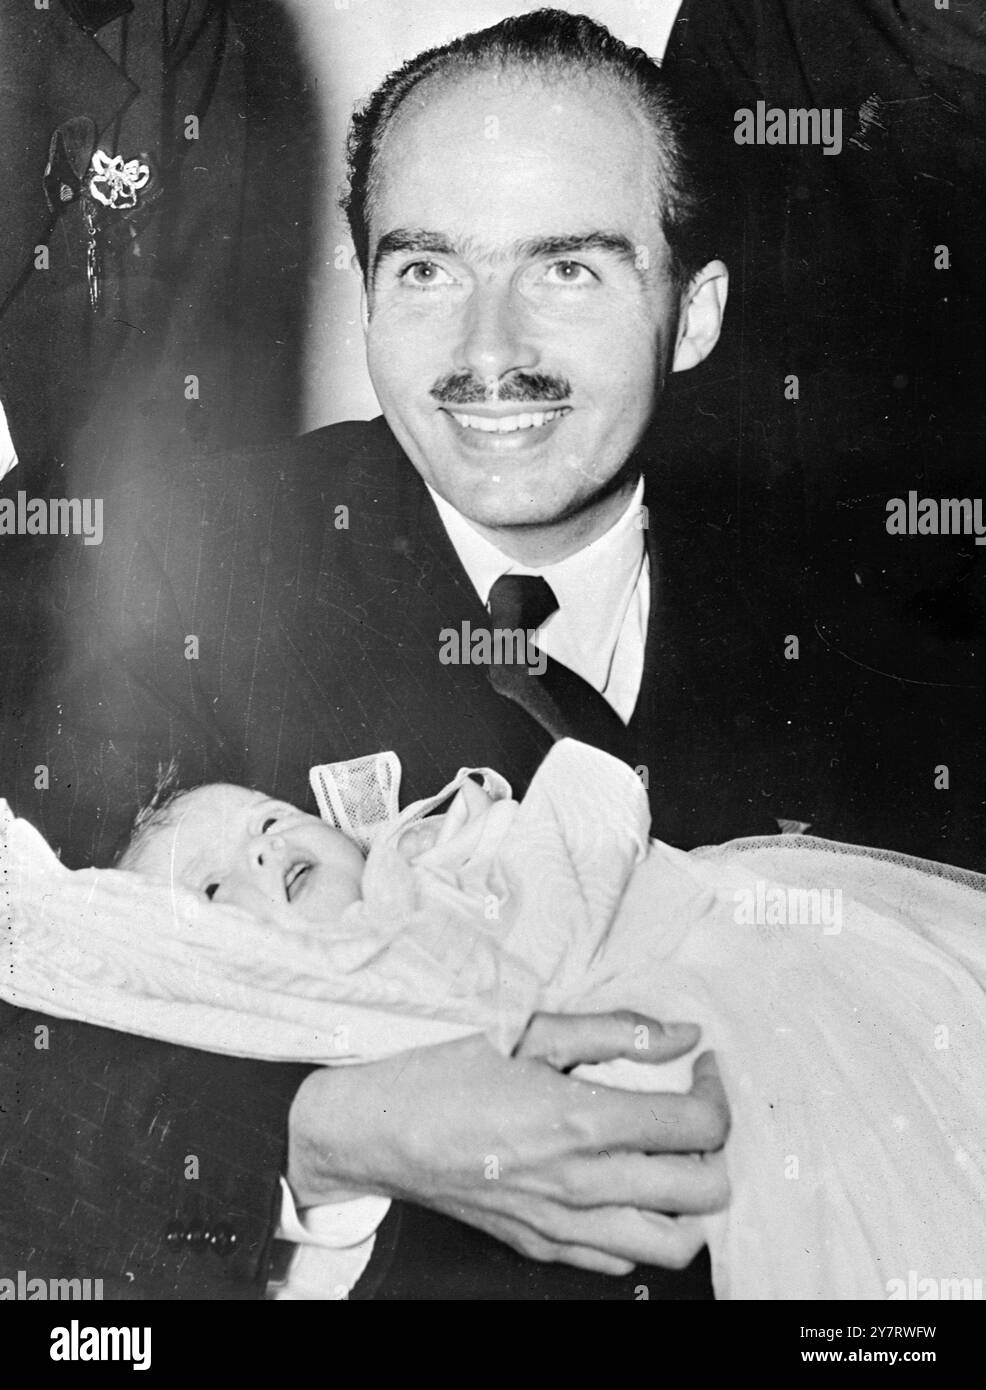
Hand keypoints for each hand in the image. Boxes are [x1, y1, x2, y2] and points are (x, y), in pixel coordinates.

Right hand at [287, 1012, 728, 1274]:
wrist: (377, 1132)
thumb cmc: (447, 1071)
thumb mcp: (529, 1030)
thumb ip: (617, 1032)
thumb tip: (684, 1034)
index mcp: (583, 1121)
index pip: (699, 1126)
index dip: (718, 1091)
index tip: (703, 1065)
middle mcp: (584, 1185)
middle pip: (705, 1192)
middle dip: (717, 1148)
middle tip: (694, 1112)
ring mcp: (564, 1226)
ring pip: (674, 1244)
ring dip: (690, 1202)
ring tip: (671, 1160)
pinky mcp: (542, 1247)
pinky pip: (621, 1260)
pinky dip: (643, 1229)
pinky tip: (625, 1187)